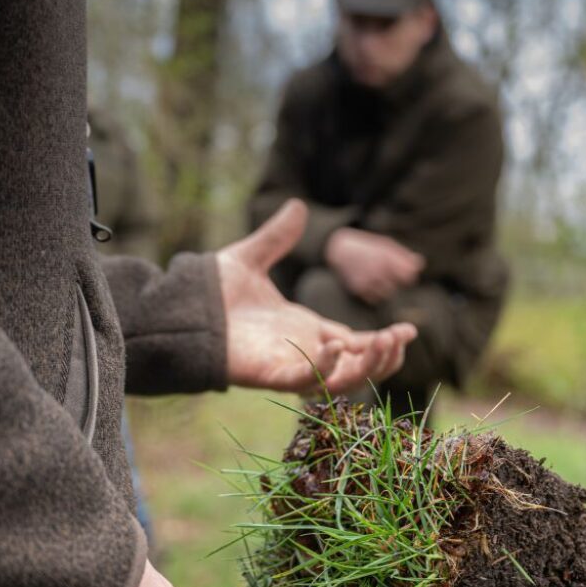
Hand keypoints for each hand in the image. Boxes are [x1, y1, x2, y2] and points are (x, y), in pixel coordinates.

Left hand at [217, 200, 416, 392]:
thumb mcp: (251, 258)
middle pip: (356, 368)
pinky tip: (340, 346)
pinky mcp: (269, 374)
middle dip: (384, 358)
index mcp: (305, 331)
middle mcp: (302, 351)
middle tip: (403, 336)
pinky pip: (304, 381)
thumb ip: (277, 237)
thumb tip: (296, 204)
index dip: (383, 342)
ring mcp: (287, 365)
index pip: (356, 344)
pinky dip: (325, 369)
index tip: (409, 329)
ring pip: (340, 381)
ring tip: (386, 342)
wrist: (176, 309)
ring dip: (367, 367)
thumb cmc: (209, 292)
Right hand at [324, 227, 425, 304]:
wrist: (340, 249)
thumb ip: (403, 255)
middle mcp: (377, 269)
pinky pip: (374, 299)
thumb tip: (420, 264)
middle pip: (398, 286)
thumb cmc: (368, 246)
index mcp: (386, 256)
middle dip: (396, 282)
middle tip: (389, 276)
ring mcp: (367, 280)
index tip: (405, 274)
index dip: (409, 276)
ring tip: (379, 280)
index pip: (408, 275)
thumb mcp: (385, 245)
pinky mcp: (358, 289)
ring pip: (387, 294)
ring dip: (386, 289)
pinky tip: (371, 285)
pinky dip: (375, 294)